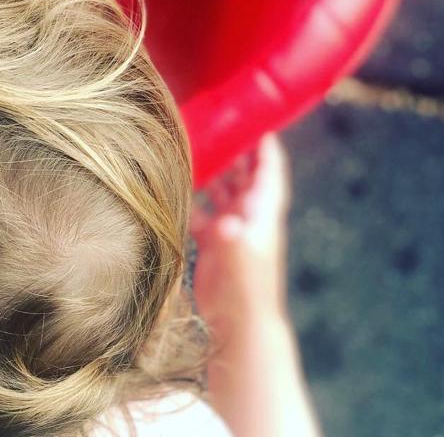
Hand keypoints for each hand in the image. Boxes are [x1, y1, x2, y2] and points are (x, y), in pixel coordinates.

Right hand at [192, 134, 291, 327]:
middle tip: (214, 123)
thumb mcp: (241, 263)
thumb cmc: (246, 292)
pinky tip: (174, 183)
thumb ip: (234, 241)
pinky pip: (202, 208)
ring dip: (212, 169)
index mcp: (262, 211)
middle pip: (245, 173)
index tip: (254, 116)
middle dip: (234, 149)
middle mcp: (249, 214)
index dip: (265, 143)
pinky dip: (192, 195)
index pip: (269, 169)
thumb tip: (226, 223)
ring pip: (223, 188)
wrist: (239, 327)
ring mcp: (231, 226)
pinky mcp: (214, 240)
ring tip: (192, 145)